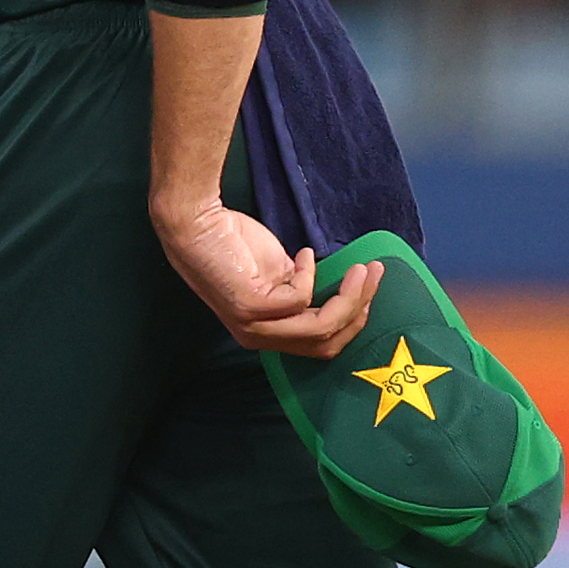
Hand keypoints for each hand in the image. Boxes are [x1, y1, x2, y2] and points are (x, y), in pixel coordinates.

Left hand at [150, 196, 381, 356]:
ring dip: (349, 296)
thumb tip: (330, 289)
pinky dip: (310, 274)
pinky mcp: (251, 307)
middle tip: (373, 276)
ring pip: (320, 326)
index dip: (351, 321)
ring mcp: (254, 325)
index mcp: (265, 334)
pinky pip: (300, 298)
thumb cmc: (232, 243)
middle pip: (327, 342)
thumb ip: (301, 288)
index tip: (369, 290)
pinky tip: (304, 254)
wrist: (195, 222)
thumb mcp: (277, 273)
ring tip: (362, 269)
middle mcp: (258, 338)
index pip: (320, 345)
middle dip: (358, 310)